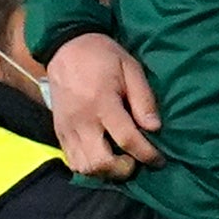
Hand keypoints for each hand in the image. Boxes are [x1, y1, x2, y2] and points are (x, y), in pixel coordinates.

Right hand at [45, 32, 162, 176]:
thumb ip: (143, 99)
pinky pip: (72, 160)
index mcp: (102, 102)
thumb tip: (154, 128)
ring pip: (84, 167)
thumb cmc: (103, 55)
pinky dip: (89, 166)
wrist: (65, 47)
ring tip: (120, 160)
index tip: (159, 160)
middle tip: (136, 161)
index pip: (127, 139)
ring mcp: (66, 128)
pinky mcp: (58, 131)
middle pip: (100, 163)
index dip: (147, 154)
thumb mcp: (130, 68)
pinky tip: (103, 156)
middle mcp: (81, 120)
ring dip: (105, 171)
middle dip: (123, 170)